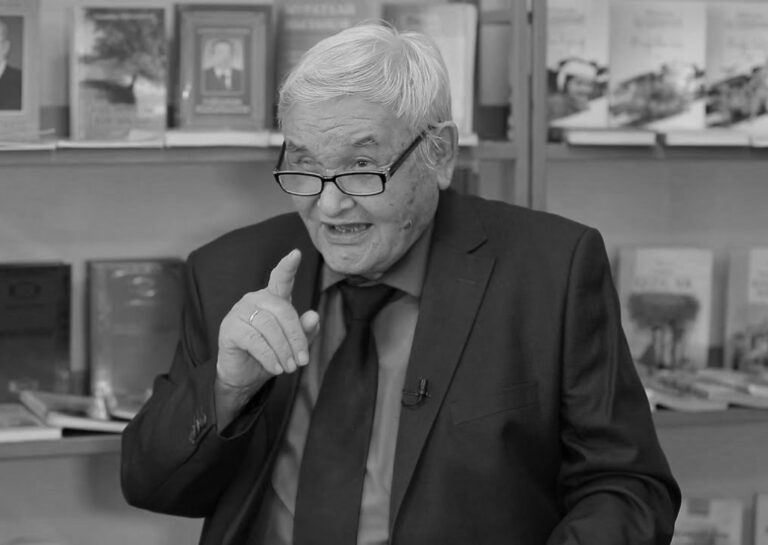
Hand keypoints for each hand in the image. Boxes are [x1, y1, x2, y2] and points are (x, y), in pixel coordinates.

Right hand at [216, 249, 319, 394]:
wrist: (244, 375)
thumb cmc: (271, 353)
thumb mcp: (293, 344)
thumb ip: (305, 330)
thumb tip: (314, 316)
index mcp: (273, 298)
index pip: (281, 278)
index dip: (288, 267)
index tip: (296, 254)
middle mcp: (255, 300)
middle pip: (283, 311)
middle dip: (296, 338)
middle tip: (302, 361)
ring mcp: (239, 312)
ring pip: (269, 327)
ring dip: (283, 350)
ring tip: (290, 367)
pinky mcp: (229, 329)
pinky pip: (254, 340)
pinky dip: (269, 356)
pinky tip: (276, 368)